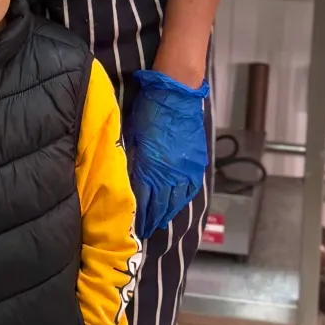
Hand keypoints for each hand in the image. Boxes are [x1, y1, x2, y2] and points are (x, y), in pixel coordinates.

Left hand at [124, 70, 209, 238]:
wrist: (176, 94)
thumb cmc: (148, 110)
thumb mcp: (132, 135)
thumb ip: (132, 159)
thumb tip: (128, 177)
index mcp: (149, 166)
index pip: (142, 199)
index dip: (138, 214)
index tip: (133, 225)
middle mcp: (168, 174)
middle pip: (160, 205)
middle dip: (151, 219)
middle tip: (145, 230)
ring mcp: (184, 171)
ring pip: (176, 201)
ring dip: (166, 213)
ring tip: (159, 222)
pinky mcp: (196, 165)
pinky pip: (189, 190)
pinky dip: (181, 201)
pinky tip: (176, 206)